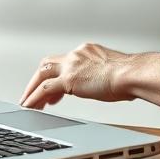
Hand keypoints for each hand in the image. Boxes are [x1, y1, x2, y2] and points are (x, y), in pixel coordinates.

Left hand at [19, 42, 137, 109]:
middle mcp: (76, 55)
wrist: (132, 74)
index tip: (54, 88)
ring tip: (27, 103)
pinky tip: (30, 107)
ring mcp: (71, 66)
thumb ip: (106, 76)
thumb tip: (110, 85)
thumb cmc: (131, 76)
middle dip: (37, 79)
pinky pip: (44, 89)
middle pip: (47, 64)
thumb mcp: (115, 72)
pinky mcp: (68, 80)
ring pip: (41, 75)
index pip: (64, 60)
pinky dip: (34, 98)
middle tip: (32, 94)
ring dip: (32, 90)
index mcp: (87, 51)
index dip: (56, 74)